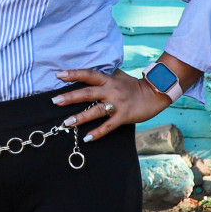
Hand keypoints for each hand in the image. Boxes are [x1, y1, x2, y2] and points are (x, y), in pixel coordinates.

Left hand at [52, 68, 170, 141]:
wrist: (155, 93)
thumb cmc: (134, 86)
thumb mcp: (119, 76)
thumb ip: (106, 75)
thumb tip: (91, 73)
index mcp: (108, 80)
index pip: (88, 75)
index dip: (74, 74)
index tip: (58, 75)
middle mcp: (111, 90)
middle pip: (88, 93)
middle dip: (70, 97)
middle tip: (55, 101)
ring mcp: (117, 104)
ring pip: (95, 111)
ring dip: (80, 117)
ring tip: (66, 123)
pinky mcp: (123, 116)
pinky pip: (108, 126)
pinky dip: (98, 132)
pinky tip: (87, 138)